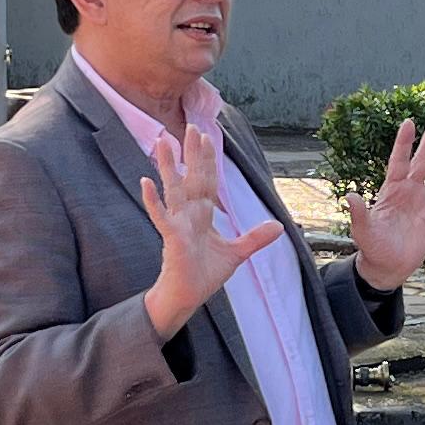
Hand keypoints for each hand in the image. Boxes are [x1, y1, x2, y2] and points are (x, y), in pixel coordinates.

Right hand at [137, 121, 284, 336]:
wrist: (188, 297)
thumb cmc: (204, 275)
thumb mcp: (237, 254)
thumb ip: (255, 238)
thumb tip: (279, 227)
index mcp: (202, 215)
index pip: (206, 182)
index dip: (207, 160)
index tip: (207, 137)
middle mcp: (189, 215)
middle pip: (191, 178)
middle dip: (191, 154)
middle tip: (190, 127)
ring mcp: (178, 224)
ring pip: (174, 190)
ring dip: (169, 166)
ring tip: (162, 142)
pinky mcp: (171, 238)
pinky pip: (161, 216)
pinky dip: (153, 200)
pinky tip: (145, 182)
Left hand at [345, 115, 424, 288]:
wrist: (388, 266)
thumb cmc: (373, 247)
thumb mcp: (363, 230)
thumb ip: (359, 213)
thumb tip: (350, 195)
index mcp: (390, 189)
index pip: (398, 160)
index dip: (404, 142)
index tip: (409, 122)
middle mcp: (408, 191)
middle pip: (421, 161)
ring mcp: (422, 201)